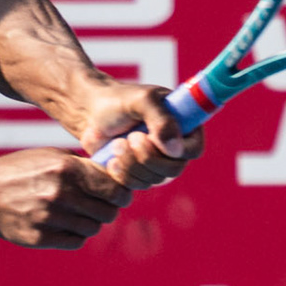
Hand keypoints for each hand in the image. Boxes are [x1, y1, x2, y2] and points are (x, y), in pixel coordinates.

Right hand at [0, 148, 131, 249]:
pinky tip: (65, 225)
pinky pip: (76, 241)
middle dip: (108, 209)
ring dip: (91, 222)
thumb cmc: (21, 171)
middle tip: (99, 205)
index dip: (121, 193)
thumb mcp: (50, 156)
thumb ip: (82, 165)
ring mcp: (50, 217)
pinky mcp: (41, 237)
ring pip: (93, 227)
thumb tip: (117, 173)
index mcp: (66, 168)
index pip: (114, 188)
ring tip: (78, 214)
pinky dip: (76, 235)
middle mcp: (60, 193)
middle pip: (108, 211)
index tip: (118, 194)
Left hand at [75, 82, 205, 188]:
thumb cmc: (118, 100)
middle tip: (129, 138)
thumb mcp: (141, 101)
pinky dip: (122, 174)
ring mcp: (158, 163)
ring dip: (131, 163)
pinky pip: (138, 185)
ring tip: (116, 143)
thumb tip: (175, 150)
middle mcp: (175, 147)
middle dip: (147, 156)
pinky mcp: (139, 173)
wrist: (91, 113)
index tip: (150, 137)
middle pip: (174, 169)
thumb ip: (161, 119)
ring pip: (155, 179)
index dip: (176, 151)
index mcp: (184, 125)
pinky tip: (111, 159)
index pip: (194, 149)